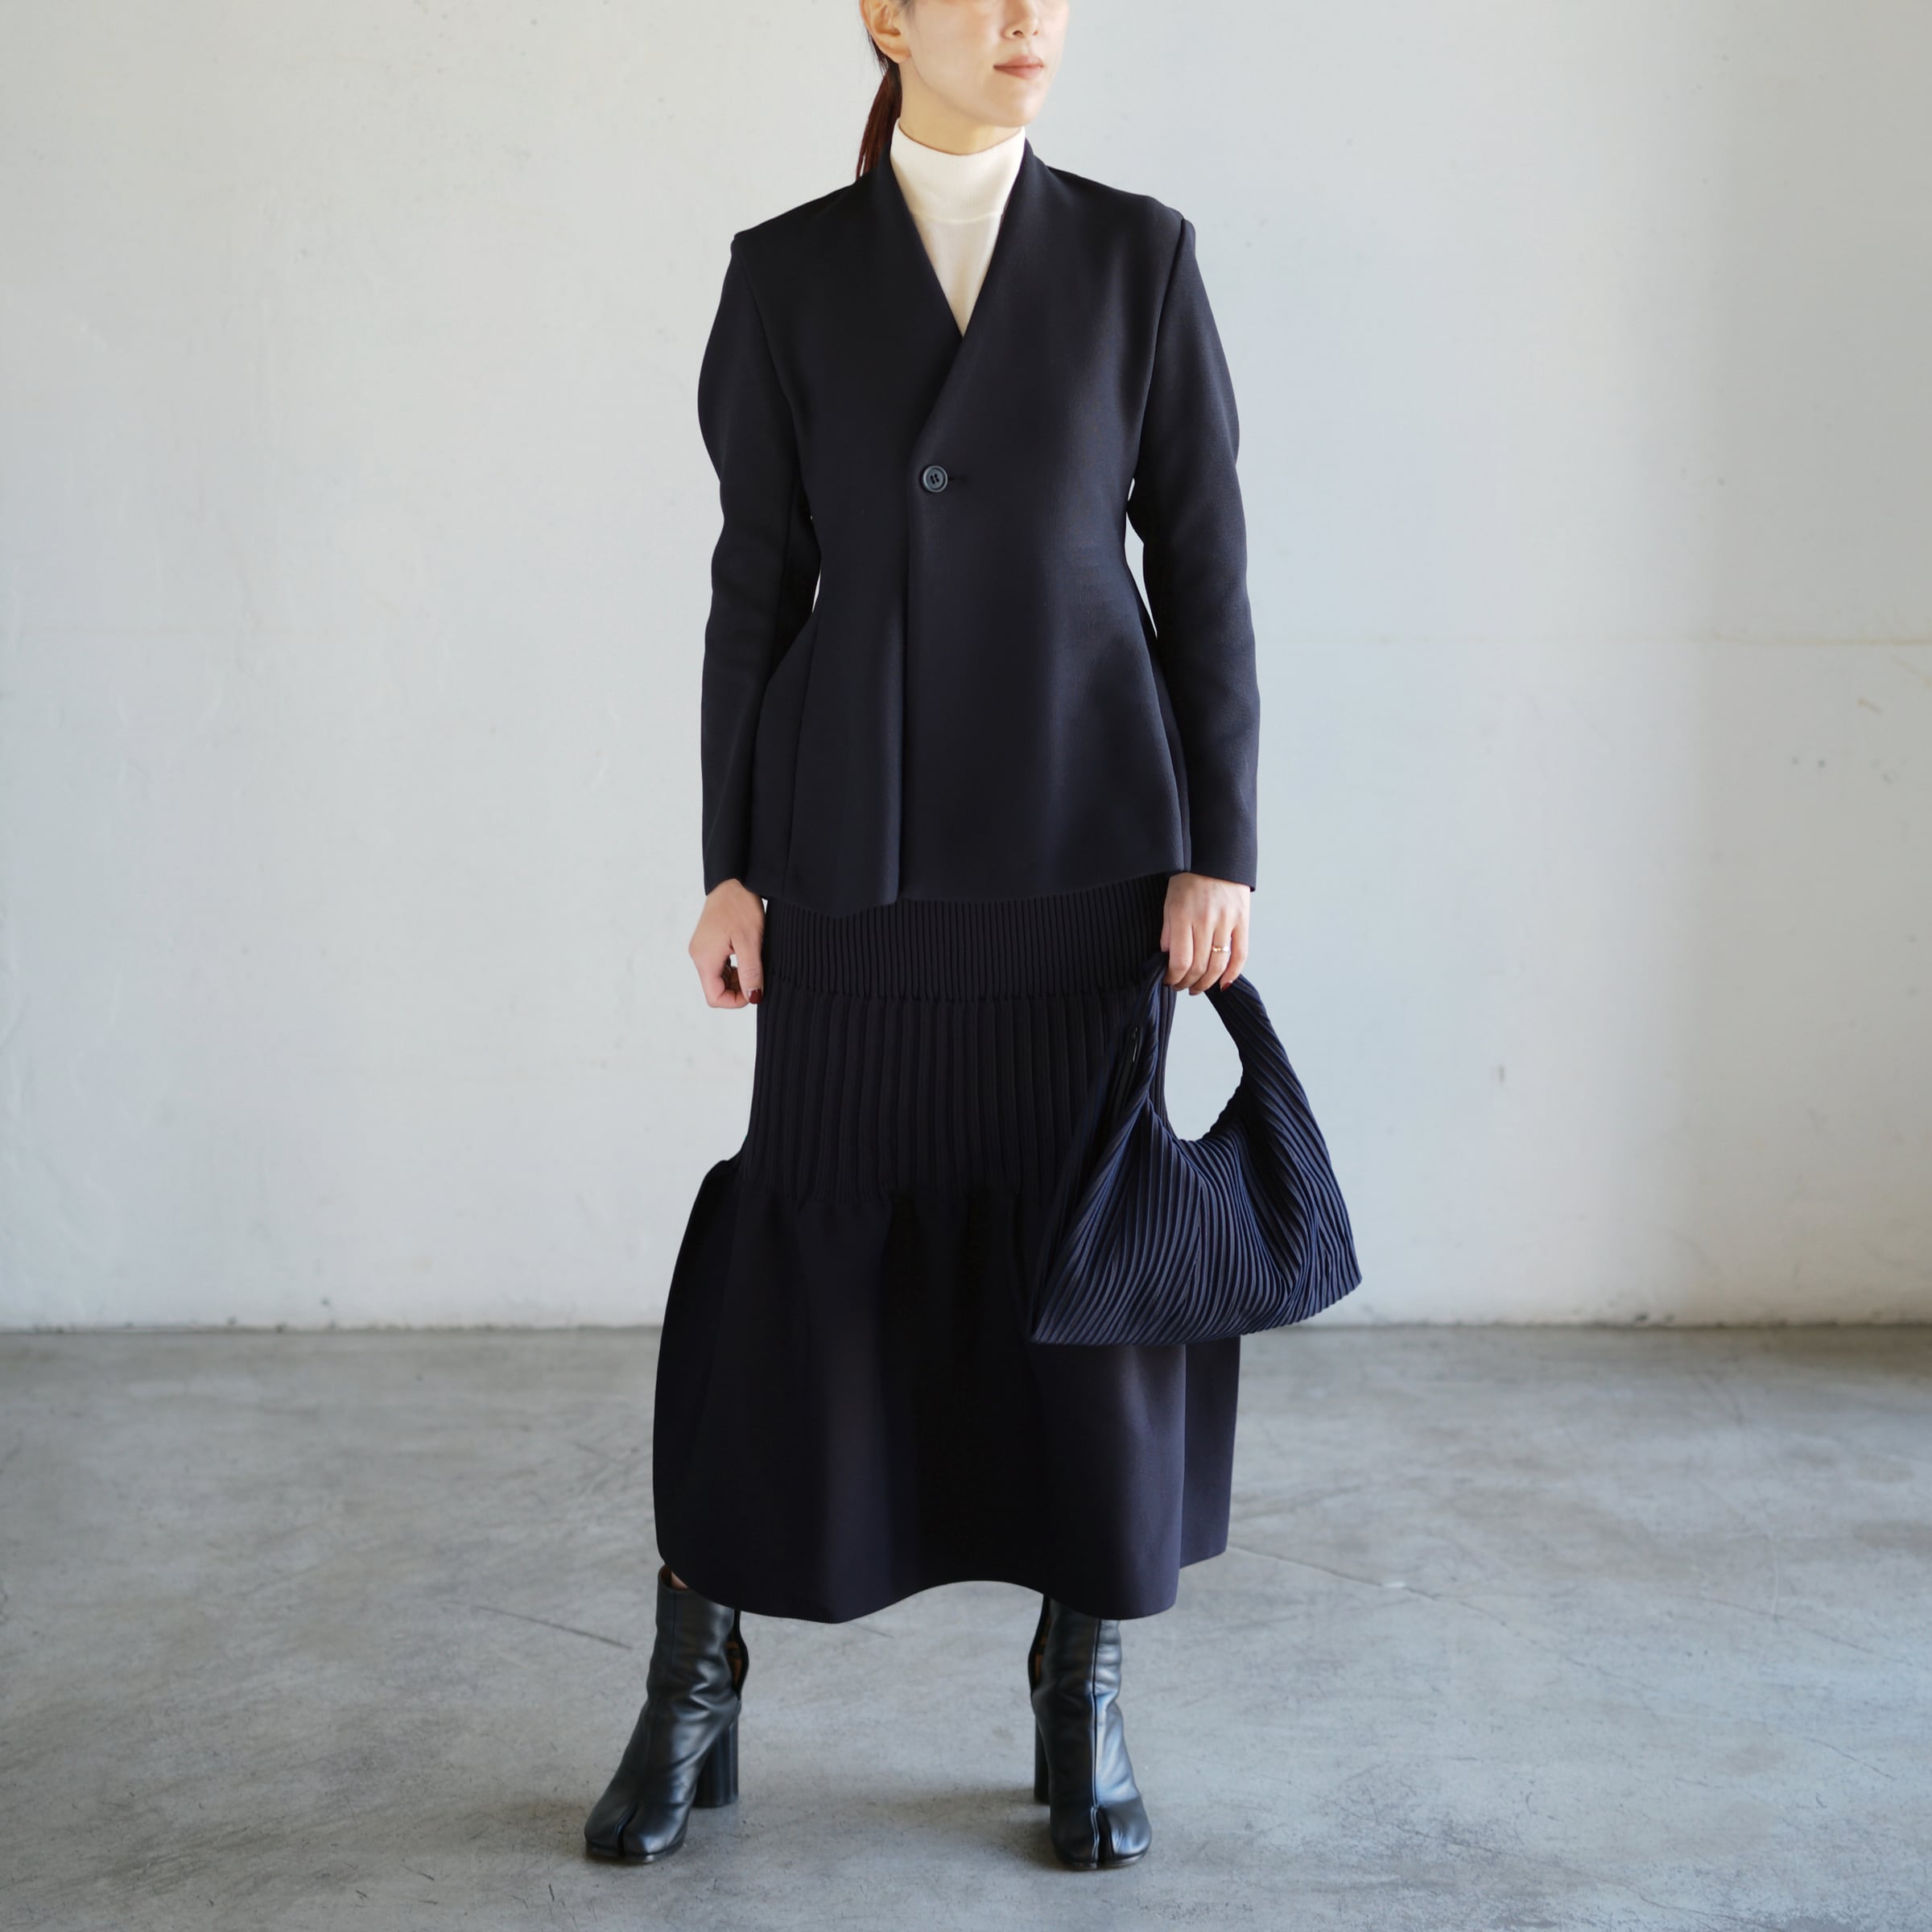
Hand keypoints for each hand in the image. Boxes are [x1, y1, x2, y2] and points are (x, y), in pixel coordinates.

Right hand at [690, 880, 765, 1008]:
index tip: (755, 989)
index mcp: (705, 958)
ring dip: (737, 979)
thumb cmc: (740, 906)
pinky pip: (719, 966)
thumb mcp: (750, 941)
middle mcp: (699, 956)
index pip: (714, 997)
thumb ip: (751, 972)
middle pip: (715, 989)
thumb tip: (753, 997)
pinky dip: (733, 969)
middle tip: (758, 975)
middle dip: (738, 989)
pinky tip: (747, 957)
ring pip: (718, 979)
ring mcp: (702, 949)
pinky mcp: (708, 943)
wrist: (734, 879)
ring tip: (754, 963)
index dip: (736, 1000)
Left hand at [1161, 873, 1249, 992]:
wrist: (1214, 855)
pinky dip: (1233, 973)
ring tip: (1199, 987)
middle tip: (1183, 986)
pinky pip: (1241, 954)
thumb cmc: (1188, 879)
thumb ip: (1168, 932)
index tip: (1170, 981)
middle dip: (1189, 983)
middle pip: (1199, 966)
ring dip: (1208, 982)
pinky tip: (1223, 983)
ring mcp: (1226, 921)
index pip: (1180, 961)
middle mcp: (1205, 920)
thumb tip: (1168, 959)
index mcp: (1183, 916)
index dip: (1174, 978)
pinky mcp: (1242, 920)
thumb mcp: (1169, 903)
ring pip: (1219, 964)